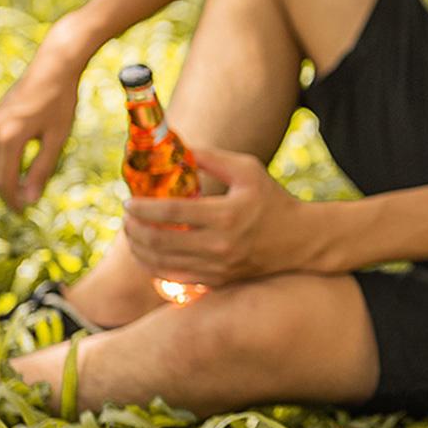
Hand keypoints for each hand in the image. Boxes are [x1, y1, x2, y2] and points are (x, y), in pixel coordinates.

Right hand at [0, 19, 85, 210]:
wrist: (52, 69)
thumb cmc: (60, 104)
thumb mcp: (56, 140)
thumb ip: (41, 170)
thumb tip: (30, 199)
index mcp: (8, 137)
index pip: (3, 181)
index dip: (13, 200)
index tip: (23, 213)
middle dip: (6, 192)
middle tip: (23, 207)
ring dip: (1, 179)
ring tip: (20, 192)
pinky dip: (0, 164)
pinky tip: (15, 172)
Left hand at [123, 147, 307, 285]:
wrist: (300, 241)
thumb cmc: (273, 201)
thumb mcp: (248, 170)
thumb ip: (210, 158)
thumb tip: (175, 147)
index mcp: (226, 216)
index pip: (171, 212)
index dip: (142, 208)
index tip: (129, 202)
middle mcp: (221, 246)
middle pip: (161, 241)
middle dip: (134, 229)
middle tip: (127, 218)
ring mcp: (220, 268)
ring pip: (164, 264)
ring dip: (139, 250)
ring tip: (132, 235)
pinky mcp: (220, 281)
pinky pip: (177, 279)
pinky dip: (155, 268)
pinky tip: (147, 255)